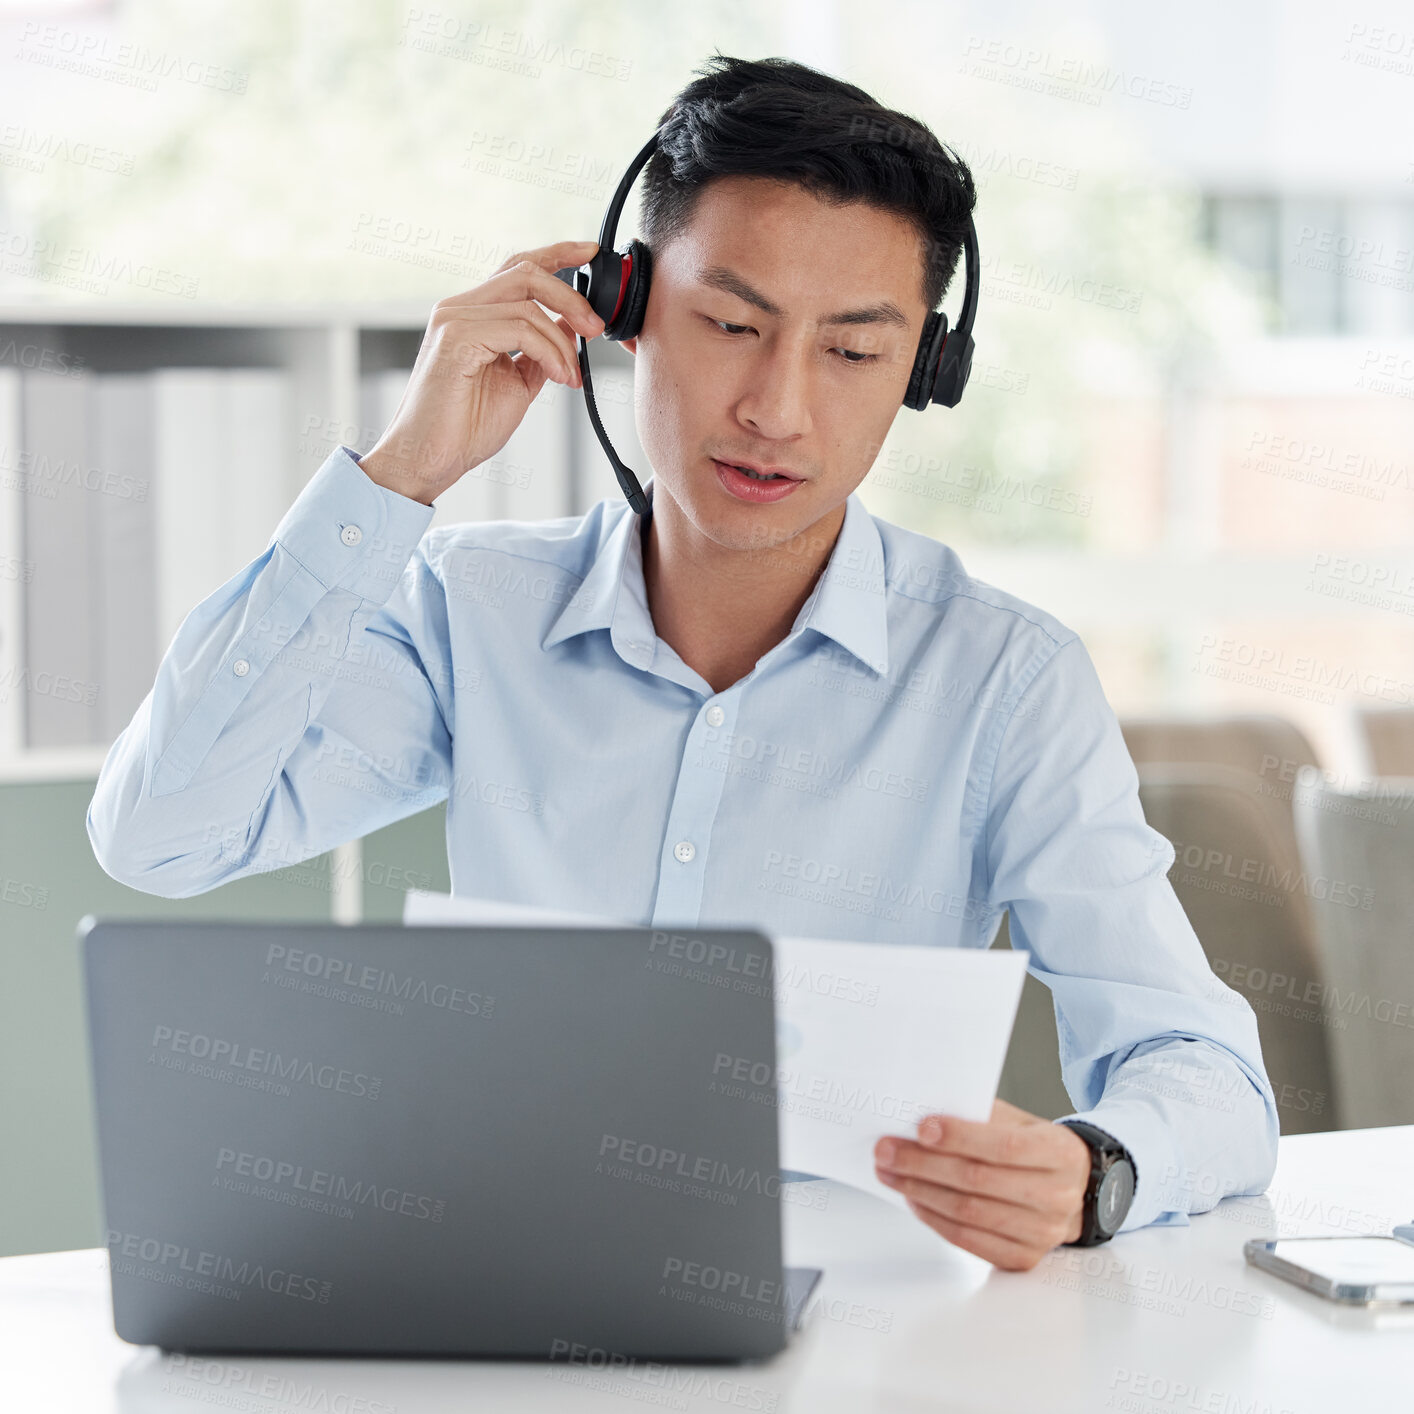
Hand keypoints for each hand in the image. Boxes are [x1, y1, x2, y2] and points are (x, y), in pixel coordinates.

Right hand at [358, 238, 604, 504]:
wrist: (430, 459)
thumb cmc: (464, 428)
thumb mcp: (517, 383)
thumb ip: (539, 351)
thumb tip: (569, 327)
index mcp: (473, 314)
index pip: (517, 269)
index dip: (557, 254)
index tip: (590, 252)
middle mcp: (459, 308)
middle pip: (525, 272)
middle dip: (571, 296)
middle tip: (596, 327)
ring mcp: (454, 319)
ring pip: (527, 304)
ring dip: (562, 342)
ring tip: (571, 375)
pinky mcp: (456, 337)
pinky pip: (518, 328)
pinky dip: (549, 351)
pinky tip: (558, 376)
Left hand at [873, 1098, 1091, 1270]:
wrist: (1075, 1190)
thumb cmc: (1038, 1150)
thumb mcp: (1022, 1122)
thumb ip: (983, 1117)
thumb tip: (927, 1114)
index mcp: (1060, 1154)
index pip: (1004, 1146)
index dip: (960, 1137)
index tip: (921, 1127)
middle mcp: (1056, 1197)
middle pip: (978, 1181)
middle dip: (922, 1164)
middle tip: (886, 1150)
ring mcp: (1042, 1233)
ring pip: (968, 1213)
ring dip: (919, 1190)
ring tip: (890, 1172)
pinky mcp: (1022, 1257)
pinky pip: (968, 1240)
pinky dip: (933, 1218)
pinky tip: (913, 1198)